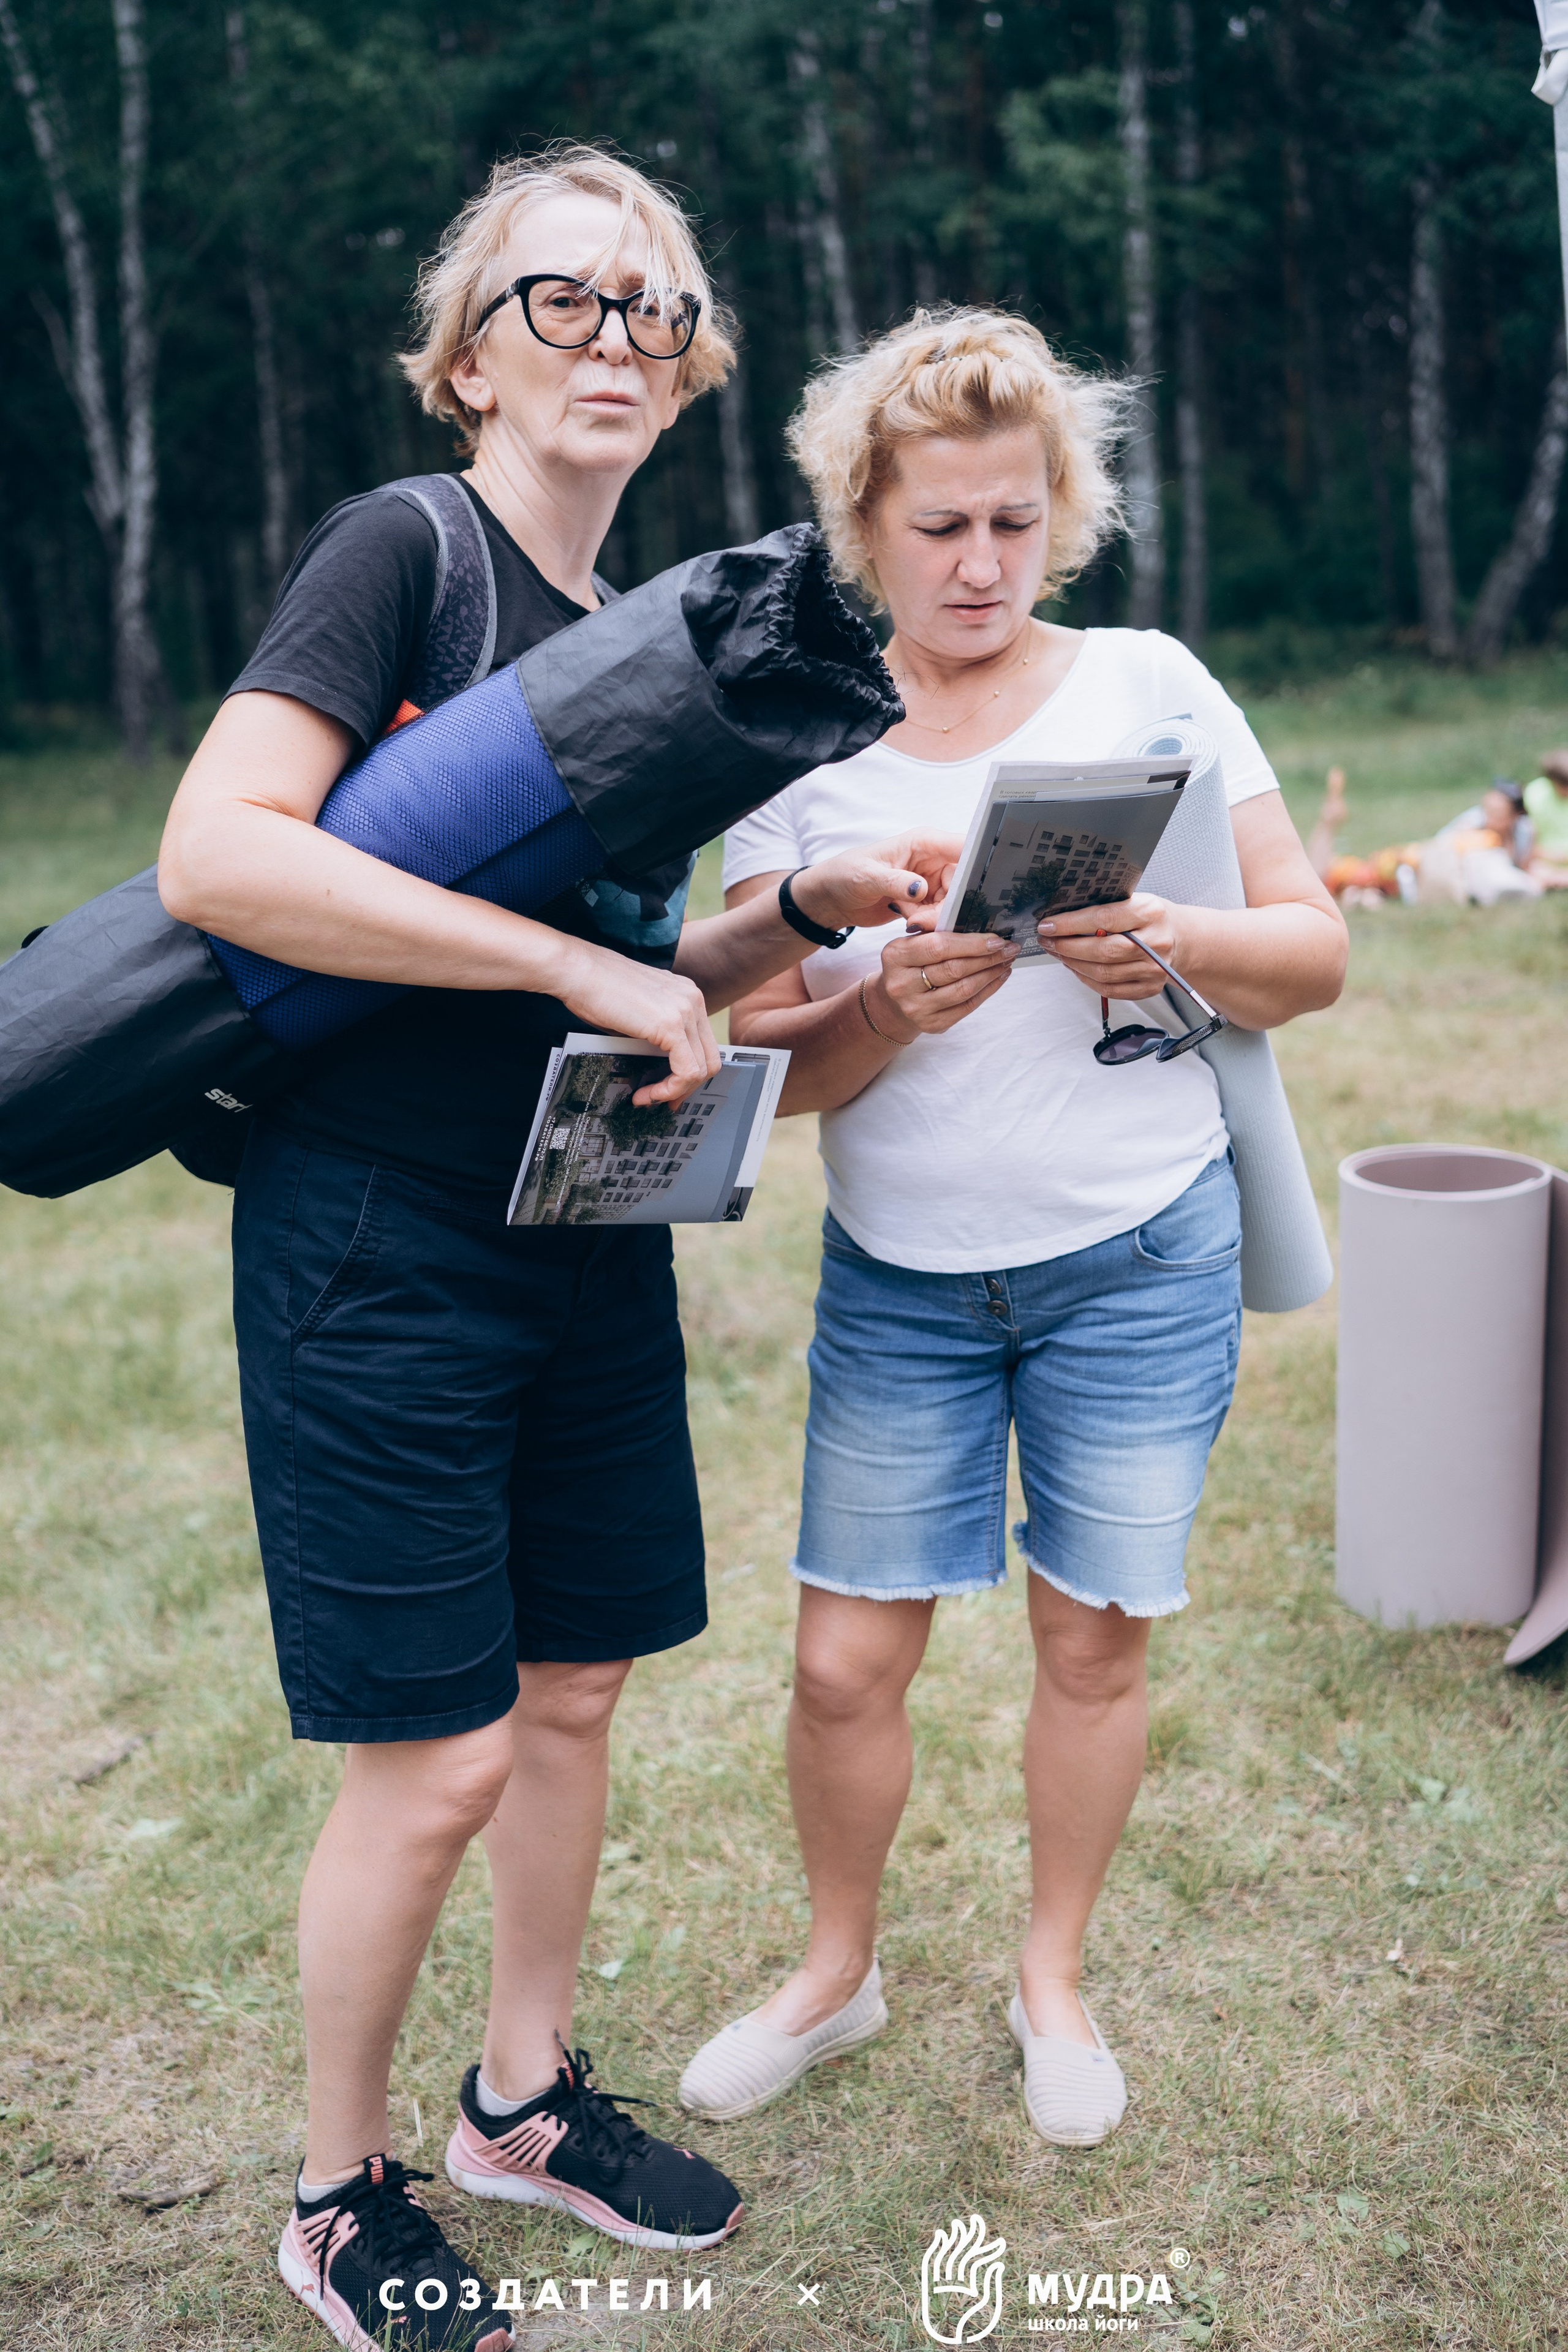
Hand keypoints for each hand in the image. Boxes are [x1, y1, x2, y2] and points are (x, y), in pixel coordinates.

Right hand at [555, 938, 722, 1105]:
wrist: (577, 971)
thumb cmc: (595, 988)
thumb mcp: (638, 1012)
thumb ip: (656, 1032)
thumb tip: (657, 1063)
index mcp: (686, 994)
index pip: (704, 1043)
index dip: (690, 1072)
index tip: (671, 1087)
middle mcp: (692, 999)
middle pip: (709, 1057)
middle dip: (688, 1086)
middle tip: (666, 1101)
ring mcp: (685, 1010)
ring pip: (701, 1068)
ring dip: (675, 1091)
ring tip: (649, 1097)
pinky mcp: (671, 1025)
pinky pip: (686, 1071)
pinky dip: (669, 1089)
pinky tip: (647, 1093)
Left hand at [790, 830, 963, 935]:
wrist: (832, 898)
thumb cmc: (844, 875)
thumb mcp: (866, 876)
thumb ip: (895, 881)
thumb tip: (920, 889)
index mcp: (924, 842)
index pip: (964, 847)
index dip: (977, 866)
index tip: (977, 890)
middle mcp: (932, 860)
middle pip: (963, 883)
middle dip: (948, 905)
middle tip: (921, 919)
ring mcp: (931, 882)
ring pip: (953, 903)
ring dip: (935, 917)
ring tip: (907, 919)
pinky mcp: (926, 902)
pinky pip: (940, 916)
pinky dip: (928, 924)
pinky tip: (907, 922)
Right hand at [865, 928, 1018, 1041]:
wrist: (894, 1002)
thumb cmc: (911, 964)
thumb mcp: (914, 941)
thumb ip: (936, 929)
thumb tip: (978, 921)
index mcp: (895, 956)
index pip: (939, 947)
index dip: (972, 943)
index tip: (997, 939)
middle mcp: (901, 984)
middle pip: (954, 969)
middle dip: (987, 958)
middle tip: (1009, 948)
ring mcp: (916, 1008)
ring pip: (964, 989)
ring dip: (991, 974)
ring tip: (1006, 961)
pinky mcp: (931, 1024)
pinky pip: (967, 1006)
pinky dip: (988, 990)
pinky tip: (998, 977)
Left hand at [1037, 892, 1182, 999]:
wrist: (1181, 938)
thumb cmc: (1151, 917)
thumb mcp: (1135, 900)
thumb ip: (1106, 907)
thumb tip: (1063, 914)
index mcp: (1150, 913)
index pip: (1103, 919)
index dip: (1070, 924)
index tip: (1048, 925)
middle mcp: (1155, 943)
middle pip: (1102, 951)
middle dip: (1067, 947)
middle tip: (1048, 940)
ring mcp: (1154, 969)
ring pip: (1103, 973)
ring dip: (1073, 964)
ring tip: (1058, 952)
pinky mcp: (1149, 987)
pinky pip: (1110, 990)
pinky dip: (1087, 979)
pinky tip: (1075, 967)